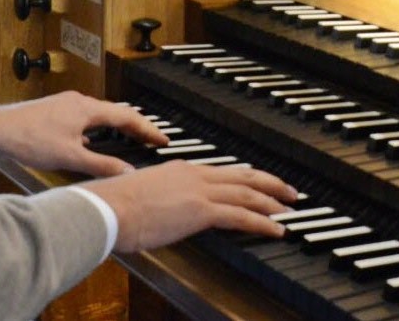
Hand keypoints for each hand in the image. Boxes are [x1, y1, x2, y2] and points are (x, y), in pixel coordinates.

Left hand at [0, 91, 168, 176]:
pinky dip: (99, 128)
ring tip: (132, 138)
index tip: (163, 139)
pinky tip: (95, 142)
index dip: (148, 129)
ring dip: (118, 126)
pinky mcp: (57, 111)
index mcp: (88, 109)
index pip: (127, 117)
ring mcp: (68, 105)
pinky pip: (87, 118)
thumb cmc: (31, 140)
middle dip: (137, 126)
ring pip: (101, 114)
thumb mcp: (70, 157)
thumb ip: (101, 164)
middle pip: (117, 112)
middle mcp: (80, 102)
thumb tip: (128, 172)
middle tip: (154, 139)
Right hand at [86, 160, 296, 252]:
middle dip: (269, 182)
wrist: (108, 208)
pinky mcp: (200, 210)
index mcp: (180, 169)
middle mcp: (194, 174)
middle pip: (241, 175)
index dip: (244, 177)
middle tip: (290, 190)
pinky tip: (277, 229)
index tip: (259, 183)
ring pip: (246, 191)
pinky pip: (240, 215)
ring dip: (272, 200)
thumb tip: (161, 211)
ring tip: (290, 209)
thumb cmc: (115, 206)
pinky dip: (263, 221)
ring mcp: (198, 190)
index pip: (221, 172)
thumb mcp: (142, 195)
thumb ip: (159, 199)